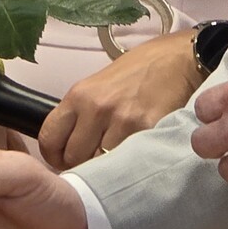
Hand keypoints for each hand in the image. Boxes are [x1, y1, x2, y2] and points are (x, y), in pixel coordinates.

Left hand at [37, 31, 201, 169]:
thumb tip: (68, 148)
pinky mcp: (147, 131)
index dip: (54, 157)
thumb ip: (81, 115)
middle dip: (83, 165)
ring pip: (101, 166)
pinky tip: (137, 156)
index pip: (49, 139)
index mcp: (78, 95)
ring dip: (108, 168)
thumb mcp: (99, 85)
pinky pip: (128, 162)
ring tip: (119, 159)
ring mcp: (122, 121)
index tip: (65, 160)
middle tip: (97, 162)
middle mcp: (96, 108)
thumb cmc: (139, 72)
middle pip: (74, 158)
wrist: (178, 60)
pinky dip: (131, 164)